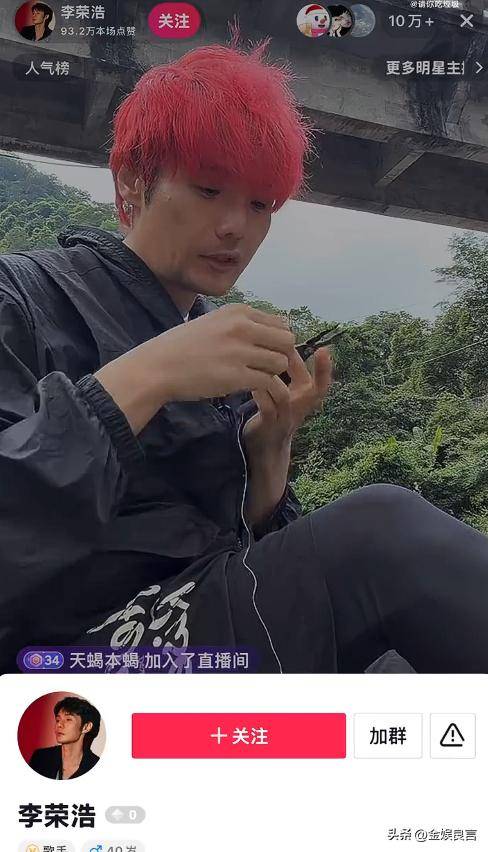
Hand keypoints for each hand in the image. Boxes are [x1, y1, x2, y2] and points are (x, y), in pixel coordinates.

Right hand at [153, 303, 295, 401]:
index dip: (277, 341)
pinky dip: (266, 390)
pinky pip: (269, 382)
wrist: (158, 367)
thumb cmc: (183, 346)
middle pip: (286, 341)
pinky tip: (254, 391)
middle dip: (280, 356)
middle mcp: (242, 327)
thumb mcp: (213, 322)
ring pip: (281, 362)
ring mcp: (240, 351)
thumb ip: (241, 323)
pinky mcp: (237, 376)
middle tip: (265, 368)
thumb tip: (270, 329)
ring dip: (273, 374)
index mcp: (238, 311)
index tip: (265, 353)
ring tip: (256, 379)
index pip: (280, 323)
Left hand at [243, 345, 332, 454]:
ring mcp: (286, 418)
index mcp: (305, 396)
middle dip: (317, 372)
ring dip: (274, 379)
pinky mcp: (269, 425)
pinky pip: (266, 408)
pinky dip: (260, 394)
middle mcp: (300, 407)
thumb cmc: (272, 409)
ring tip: (263, 362)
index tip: (325, 349)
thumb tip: (280, 337)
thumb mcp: (283, 389)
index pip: (321, 382)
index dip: (325, 368)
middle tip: (299, 350)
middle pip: (315, 390)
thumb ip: (283, 368)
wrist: (264, 446)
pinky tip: (252, 384)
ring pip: (285, 396)